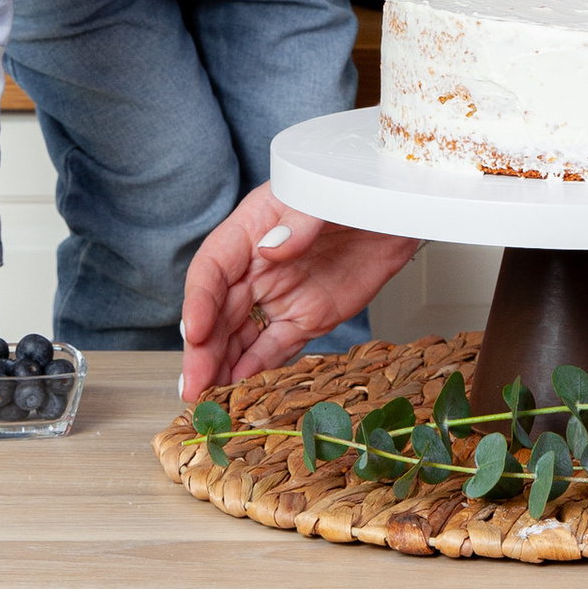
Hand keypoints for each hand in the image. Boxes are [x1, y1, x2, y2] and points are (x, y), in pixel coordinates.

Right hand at [178, 186, 415, 401]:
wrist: (395, 210)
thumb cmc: (351, 190)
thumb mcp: (323, 194)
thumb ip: (298, 220)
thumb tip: (269, 249)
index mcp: (249, 231)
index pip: (212, 269)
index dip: (199, 300)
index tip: (196, 331)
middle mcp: (255, 268)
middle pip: (219, 312)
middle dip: (203, 349)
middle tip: (193, 384)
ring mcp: (279, 296)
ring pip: (239, 337)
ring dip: (221, 367)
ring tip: (207, 398)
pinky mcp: (305, 319)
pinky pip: (274, 349)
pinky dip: (254, 371)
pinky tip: (238, 390)